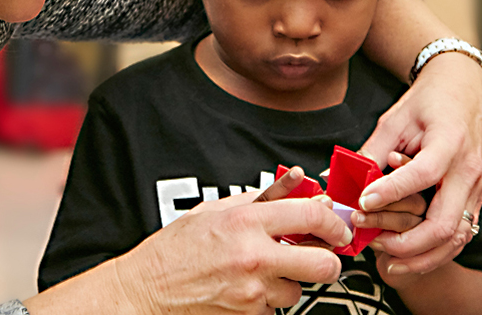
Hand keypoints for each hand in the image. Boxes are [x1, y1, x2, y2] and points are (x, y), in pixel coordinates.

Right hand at [109, 182, 354, 313]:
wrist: (144, 291)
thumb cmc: (174, 250)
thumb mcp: (214, 211)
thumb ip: (261, 197)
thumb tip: (298, 180)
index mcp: (245, 223)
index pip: (312, 217)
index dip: (334, 223)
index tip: (336, 228)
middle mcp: (253, 257)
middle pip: (323, 264)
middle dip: (328, 261)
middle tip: (318, 256)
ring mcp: (252, 292)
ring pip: (298, 290)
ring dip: (288, 282)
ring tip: (261, 273)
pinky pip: (273, 309)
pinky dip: (265, 301)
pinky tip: (242, 290)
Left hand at [358, 52, 481, 274]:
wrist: (465, 89)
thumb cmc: (429, 101)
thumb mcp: (396, 118)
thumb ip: (372, 151)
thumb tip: (341, 179)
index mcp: (450, 143)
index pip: (422, 175)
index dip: (390, 192)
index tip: (361, 203)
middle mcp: (468, 170)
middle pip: (444, 222)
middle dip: (406, 242)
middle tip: (373, 241)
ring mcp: (477, 188)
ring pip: (456, 238)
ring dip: (422, 257)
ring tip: (389, 261)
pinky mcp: (476, 197)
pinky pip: (460, 235)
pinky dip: (435, 252)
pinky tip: (409, 256)